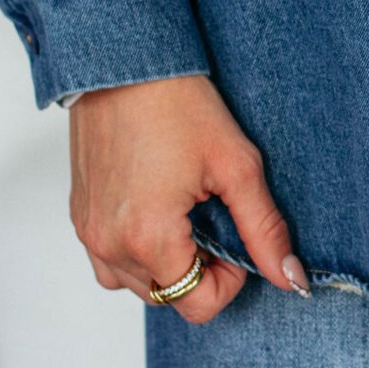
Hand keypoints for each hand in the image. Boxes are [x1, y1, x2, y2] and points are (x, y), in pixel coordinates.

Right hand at [68, 74, 309, 321]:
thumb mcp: (237, 166)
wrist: (122, 63)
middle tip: (213, 219)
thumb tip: (291, 278)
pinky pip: (108, 260)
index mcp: (148, 238)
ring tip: (184, 215)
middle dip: (198, 270)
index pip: (197, 304)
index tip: (235, 237)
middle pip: (167, 297)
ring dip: (166, 265)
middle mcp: (109, 244)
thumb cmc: (179, 104)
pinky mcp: (78, 216)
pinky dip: (135, 251)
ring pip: (135, 284)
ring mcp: (88, 232)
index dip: (229, 280)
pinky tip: (155, 209)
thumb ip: (263, 229)